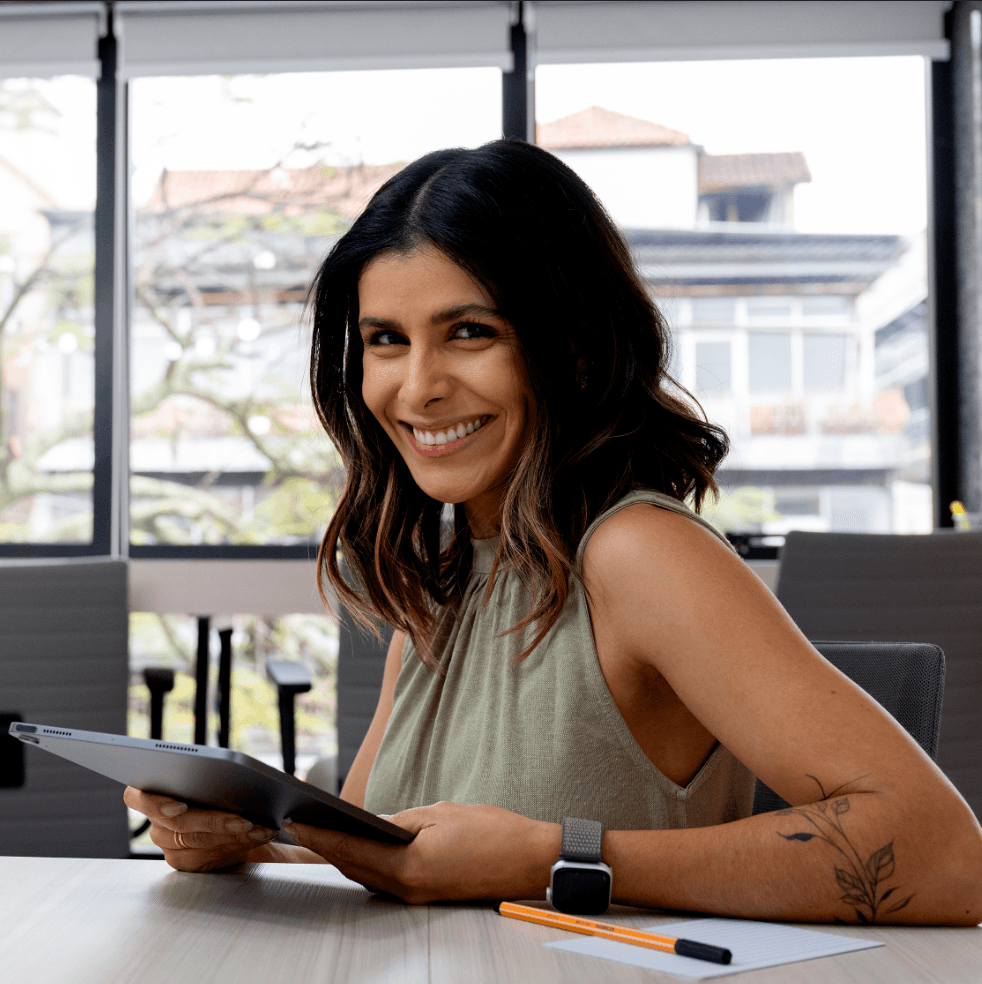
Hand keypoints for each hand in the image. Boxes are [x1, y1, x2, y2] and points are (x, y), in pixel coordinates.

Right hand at [124, 787, 278, 871]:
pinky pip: (208, 856)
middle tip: (246, 821)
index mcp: (154, 790)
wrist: (240, 816)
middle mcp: (156, 821)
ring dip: (235, 835)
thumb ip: (217, 774)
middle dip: (217, 821)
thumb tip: (236, 773)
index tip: (179, 807)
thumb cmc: (226, 790)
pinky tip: (258, 836)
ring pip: (198, 841)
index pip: (137, 797)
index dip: (156, 804)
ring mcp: (169, 844)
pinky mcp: (184, 861)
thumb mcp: (221, 776)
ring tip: (262, 829)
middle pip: (180, 824)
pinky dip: (238, 844)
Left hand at [283, 801, 560, 903]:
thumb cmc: (493, 833)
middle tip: (299, 825)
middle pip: (353, 867)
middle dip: (324, 846)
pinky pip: (385, 880)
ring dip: (343, 856)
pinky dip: (366, 864)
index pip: (351, 849)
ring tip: (321, 833)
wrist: (530, 861)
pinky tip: (360, 849)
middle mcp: (407, 889)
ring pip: (367, 876)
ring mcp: (417, 896)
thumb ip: (401, 821)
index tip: (295, 821)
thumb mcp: (442, 814)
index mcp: (409, 866)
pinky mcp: (427, 894)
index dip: (319, 835)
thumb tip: (373, 825)